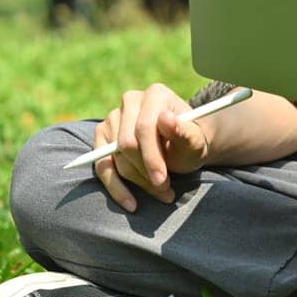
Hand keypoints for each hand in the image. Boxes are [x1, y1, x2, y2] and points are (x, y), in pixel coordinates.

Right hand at [94, 84, 210, 211]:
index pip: (145, 128)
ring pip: (116, 158)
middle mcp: (131, 101)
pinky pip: (102, 166)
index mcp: (156, 94)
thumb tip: (165, 119)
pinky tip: (131, 202)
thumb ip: (183, 131)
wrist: (183, 148)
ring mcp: (113, 118)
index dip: (152, 157)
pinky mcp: (102, 138)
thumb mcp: (195, 141)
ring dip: (137, 182)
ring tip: (161, 193)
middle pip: (127, 144)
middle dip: (145, 172)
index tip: (162, 180)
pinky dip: (115, 187)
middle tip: (165, 190)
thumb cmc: (190, 143)